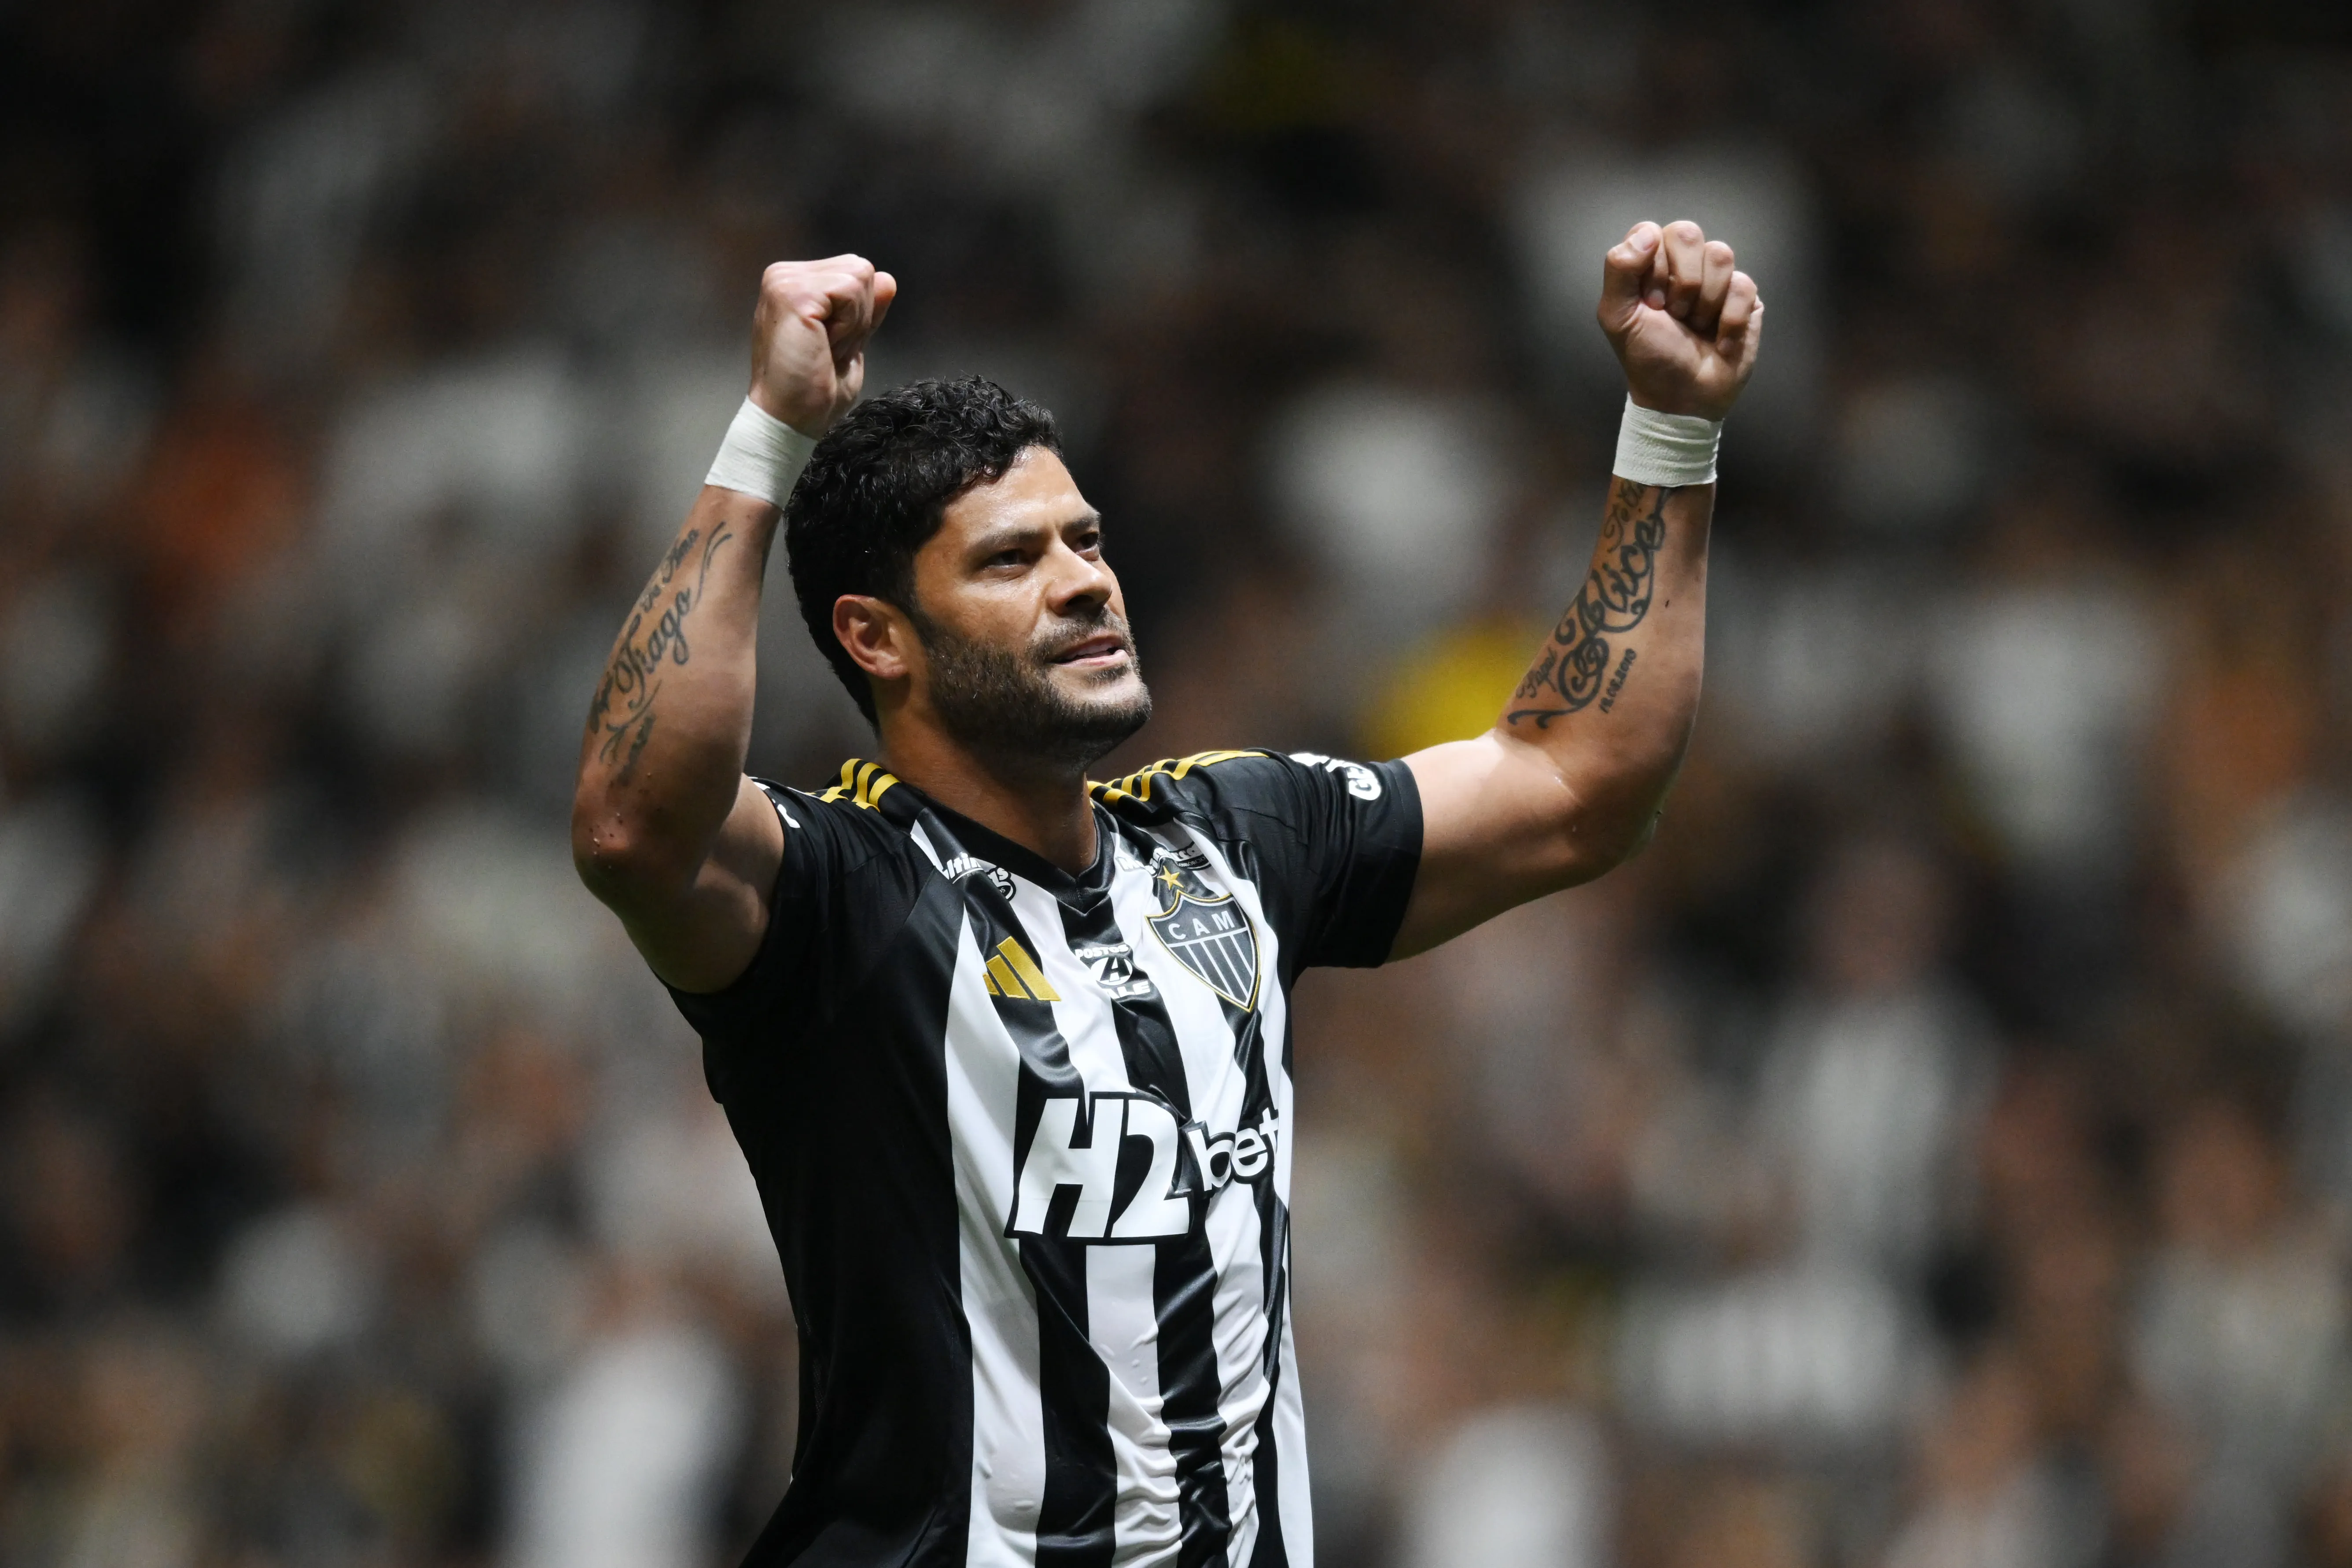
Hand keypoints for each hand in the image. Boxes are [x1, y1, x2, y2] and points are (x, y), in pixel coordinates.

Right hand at [748, 256, 897, 435]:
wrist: (790, 419)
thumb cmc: (813, 390)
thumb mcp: (850, 342)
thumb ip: (865, 310)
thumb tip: (888, 279)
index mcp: (795, 283)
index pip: (854, 273)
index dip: (858, 314)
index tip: (831, 346)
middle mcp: (784, 274)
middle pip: (860, 269)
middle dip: (858, 315)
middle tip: (828, 349)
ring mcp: (785, 280)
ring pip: (859, 278)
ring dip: (853, 322)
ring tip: (824, 348)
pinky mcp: (793, 292)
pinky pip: (850, 290)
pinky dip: (848, 325)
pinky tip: (823, 345)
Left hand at [1596, 220, 1761, 421]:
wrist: (1683, 398)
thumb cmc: (1648, 357)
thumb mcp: (1617, 317)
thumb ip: (1619, 269)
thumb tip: (1647, 233)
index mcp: (1648, 264)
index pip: (1651, 232)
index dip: (1652, 267)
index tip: (1650, 304)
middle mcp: (1683, 264)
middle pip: (1687, 233)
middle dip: (1680, 281)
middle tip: (1674, 314)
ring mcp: (1716, 278)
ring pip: (1720, 254)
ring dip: (1704, 301)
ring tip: (1695, 327)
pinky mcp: (1745, 297)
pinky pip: (1743, 284)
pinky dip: (1729, 319)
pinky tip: (1719, 341)